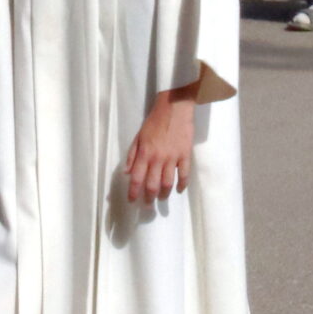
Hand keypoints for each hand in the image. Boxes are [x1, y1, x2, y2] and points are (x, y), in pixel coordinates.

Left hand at [124, 89, 196, 203]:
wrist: (174, 108)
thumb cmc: (154, 121)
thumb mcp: (138, 136)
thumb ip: (132, 155)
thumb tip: (127, 173)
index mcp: (144, 153)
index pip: (137, 178)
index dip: (134, 192)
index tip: (132, 201)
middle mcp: (157, 158)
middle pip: (152, 184)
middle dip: (149, 198)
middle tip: (148, 205)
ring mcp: (172, 158)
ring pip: (168, 182)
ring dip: (164, 194)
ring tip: (161, 198)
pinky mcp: (185, 155)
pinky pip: (184, 174)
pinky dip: (182, 184)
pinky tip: (179, 189)